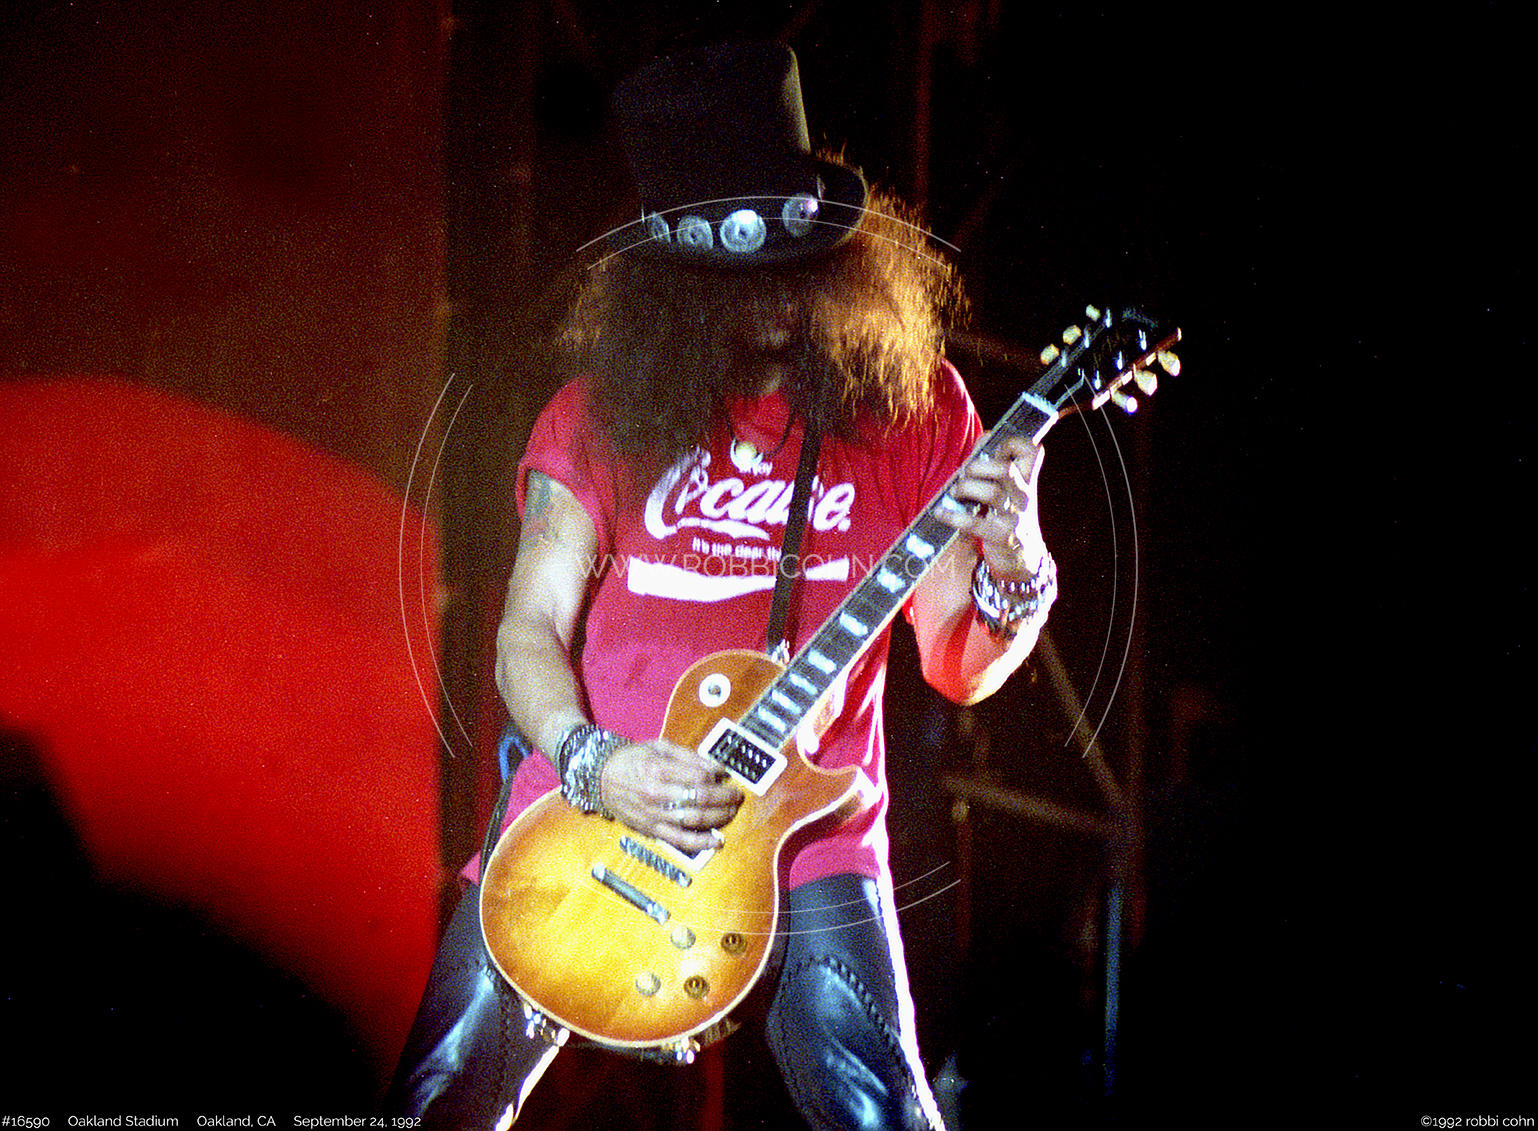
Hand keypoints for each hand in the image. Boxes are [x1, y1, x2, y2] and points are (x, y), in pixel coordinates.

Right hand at [599, 738, 742, 854]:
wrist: (601, 778)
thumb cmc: (632, 759)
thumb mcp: (659, 747)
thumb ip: (689, 757)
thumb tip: (717, 768)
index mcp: (658, 769)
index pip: (699, 777)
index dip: (718, 778)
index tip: (726, 776)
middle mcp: (656, 794)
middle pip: (700, 799)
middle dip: (725, 798)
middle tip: (736, 796)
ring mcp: (654, 815)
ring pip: (694, 820)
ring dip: (719, 817)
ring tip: (731, 811)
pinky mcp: (651, 830)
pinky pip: (680, 840)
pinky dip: (701, 842)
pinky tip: (716, 840)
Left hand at [937, 436, 1047, 580]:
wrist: (1023, 557)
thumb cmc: (1008, 515)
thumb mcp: (1009, 489)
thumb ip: (995, 465)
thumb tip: (981, 441)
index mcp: (1026, 479)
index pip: (1032, 450)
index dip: (1010, 443)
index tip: (993, 450)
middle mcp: (1024, 495)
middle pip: (1004, 470)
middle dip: (977, 467)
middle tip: (965, 475)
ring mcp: (1015, 516)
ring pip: (991, 493)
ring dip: (965, 489)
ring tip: (955, 493)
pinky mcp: (1002, 536)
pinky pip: (975, 523)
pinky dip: (953, 516)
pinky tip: (941, 512)